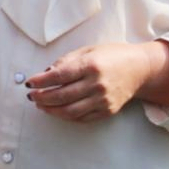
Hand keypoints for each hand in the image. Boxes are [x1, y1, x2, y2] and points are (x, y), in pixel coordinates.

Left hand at [25, 42, 165, 122]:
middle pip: (61, 96)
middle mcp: (97, 84)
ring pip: (70, 111)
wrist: (139, 69)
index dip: (40, 81)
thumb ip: (66, 61)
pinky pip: (82, 118)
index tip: (29, 83)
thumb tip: (46, 73)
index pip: (58, 76)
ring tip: (41, 105)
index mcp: (90, 65)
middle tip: (32, 96)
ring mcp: (103, 100)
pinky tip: (57, 110)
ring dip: (51, 110)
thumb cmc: (111, 56)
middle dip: (42, 97)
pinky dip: (66, 116)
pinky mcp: (108, 111)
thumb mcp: (88, 50)